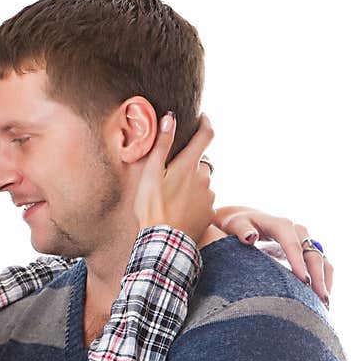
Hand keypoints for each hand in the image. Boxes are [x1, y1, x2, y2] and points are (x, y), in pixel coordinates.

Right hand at [134, 113, 215, 243]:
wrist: (164, 242)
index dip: (206, 123)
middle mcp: (204, 178)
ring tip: (171, 199)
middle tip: (171, 175)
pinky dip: (194, 202)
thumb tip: (170, 117)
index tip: (202, 118)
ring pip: (202, 184)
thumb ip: (162, 145)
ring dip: (192, 186)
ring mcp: (209, 197)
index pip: (206, 135)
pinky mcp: (209, 214)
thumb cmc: (152, 207)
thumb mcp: (151, 174)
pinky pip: (203, 202)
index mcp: (189, 165)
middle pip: (201, 163)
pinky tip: (179, 211)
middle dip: (190, 164)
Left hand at [218, 207, 332, 306]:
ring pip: (322, 261)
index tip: (303, 281)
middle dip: (317, 277)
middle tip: (319, 300)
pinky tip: (321, 301)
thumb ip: (242, 230)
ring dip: (325, 282)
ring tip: (324, 305)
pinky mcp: (308, 252)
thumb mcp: (237, 225)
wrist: (248, 221)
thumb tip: (250, 237)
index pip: (293, 244)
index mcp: (281, 225)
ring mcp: (306, 242)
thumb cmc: (239, 224)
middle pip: (313, 254)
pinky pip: (322, 266)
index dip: (299, 262)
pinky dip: (324, 282)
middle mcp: (298, 232)